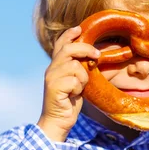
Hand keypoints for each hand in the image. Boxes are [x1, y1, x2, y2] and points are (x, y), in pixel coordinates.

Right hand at [37, 26, 99, 141]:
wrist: (57, 121)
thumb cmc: (69, 102)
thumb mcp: (76, 81)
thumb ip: (78, 68)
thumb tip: (91, 55)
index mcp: (56, 66)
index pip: (61, 44)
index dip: (69, 35)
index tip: (79, 28)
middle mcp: (51, 69)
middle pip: (69, 49)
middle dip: (85, 49)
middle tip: (97, 55)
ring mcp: (51, 78)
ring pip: (75, 66)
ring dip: (83, 78)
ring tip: (79, 88)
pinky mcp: (54, 87)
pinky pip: (75, 80)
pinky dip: (79, 88)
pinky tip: (73, 95)